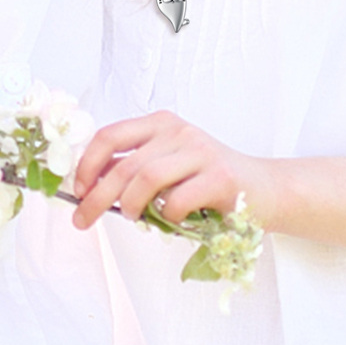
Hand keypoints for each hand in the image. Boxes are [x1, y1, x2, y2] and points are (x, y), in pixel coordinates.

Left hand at [72, 110, 270, 229]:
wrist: (268, 189)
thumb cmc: (212, 181)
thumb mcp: (170, 164)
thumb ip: (135, 168)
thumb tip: (90, 182)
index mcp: (161, 124)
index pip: (110, 135)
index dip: (87, 163)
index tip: (77, 189)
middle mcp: (179, 131)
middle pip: (123, 164)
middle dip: (97, 196)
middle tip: (83, 220)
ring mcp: (201, 151)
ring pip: (145, 179)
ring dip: (130, 205)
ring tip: (133, 218)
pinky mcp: (220, 177)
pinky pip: (177, 200)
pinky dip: (167, 217)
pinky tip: (174, 221)